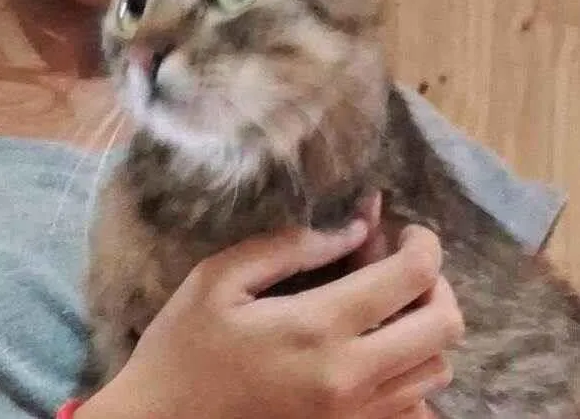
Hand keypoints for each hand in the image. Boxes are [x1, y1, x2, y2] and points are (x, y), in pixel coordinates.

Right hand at [77, 196, 462, 418]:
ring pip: (438, 368)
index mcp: (317, 326)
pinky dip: (411, 372)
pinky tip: (374, 351)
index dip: (422, 243)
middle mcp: (351, 376)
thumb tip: (354, 228)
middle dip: (436, 283)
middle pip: (444, 326)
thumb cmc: (183, 346)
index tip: (404, 230)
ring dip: (425, 328)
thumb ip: (288, 247)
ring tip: (386, 307)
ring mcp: (355, 414)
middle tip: (399, 266)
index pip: (411, 276)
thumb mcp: (219, 279)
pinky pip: (416, 406)